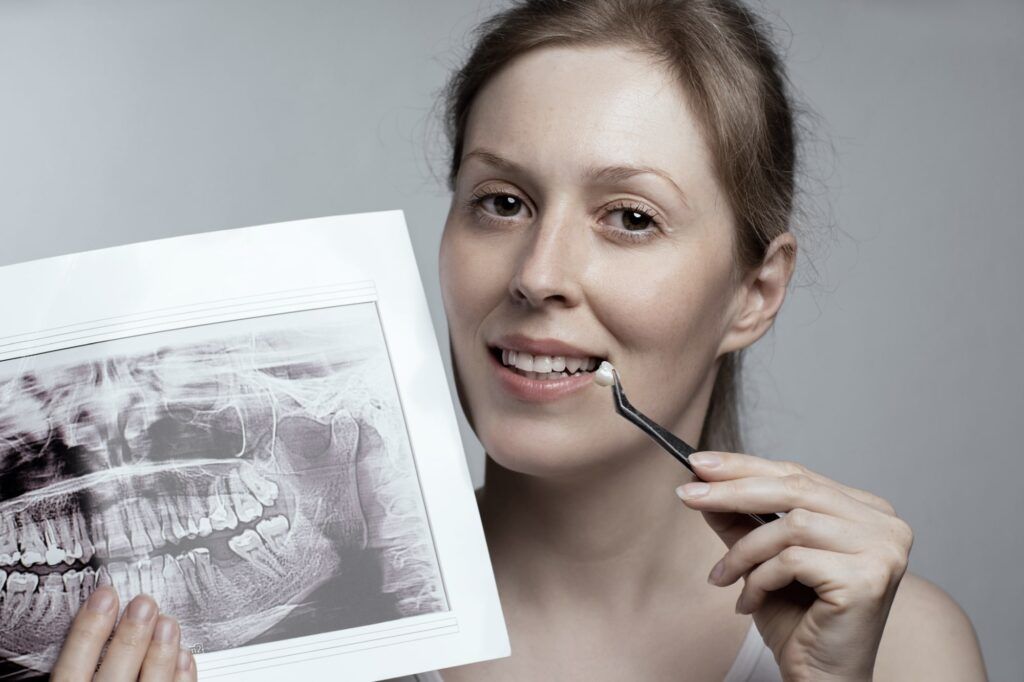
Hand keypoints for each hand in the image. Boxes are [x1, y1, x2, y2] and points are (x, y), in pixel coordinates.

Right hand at [51, 585, 196, 681]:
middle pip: (114, 675)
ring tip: (168, 623)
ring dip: (161, 653)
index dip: (87, 631)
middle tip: (144, 604)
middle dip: (130, 637)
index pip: (71, 669)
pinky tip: (185, 655)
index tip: (104, 597)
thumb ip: (81, 664)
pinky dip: (182, 678)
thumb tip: (93, 614)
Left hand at [676, 451, 913, 681]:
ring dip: (745, 551)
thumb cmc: (799, 622)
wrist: (821, 679)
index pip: (797, 475)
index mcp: (865, 511)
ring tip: (723, 577)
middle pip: (794, 489)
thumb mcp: (761, 560)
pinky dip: (760, 579)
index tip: (699, 464)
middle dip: (732, 490)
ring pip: (791, 524)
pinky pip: (793, 559)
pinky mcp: (869, 578)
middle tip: (687, 495)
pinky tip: (749, 601)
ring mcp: (883, 549)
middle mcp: (884, 524)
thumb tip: (703, 482)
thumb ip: (739, 520)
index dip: (745, 466)